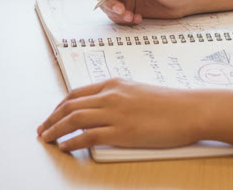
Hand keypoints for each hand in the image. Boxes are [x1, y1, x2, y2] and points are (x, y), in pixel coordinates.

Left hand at [38, 79, 202, 151]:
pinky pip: (87, 137)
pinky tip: (64, 147)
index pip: (76, 93)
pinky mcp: (121, 132)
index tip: (52, 116)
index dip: (59, 106)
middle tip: (42, 129)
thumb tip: (102, 111)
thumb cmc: (170, 104)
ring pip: (74, 119)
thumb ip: (118, 99)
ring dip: (55, 130)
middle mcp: (110, 95)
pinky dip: (71, 142)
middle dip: (51, 118)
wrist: (190, 110)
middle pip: (69, 105)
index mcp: (113, 84)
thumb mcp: (138, 92)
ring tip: (46, 139)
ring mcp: (115, 113)